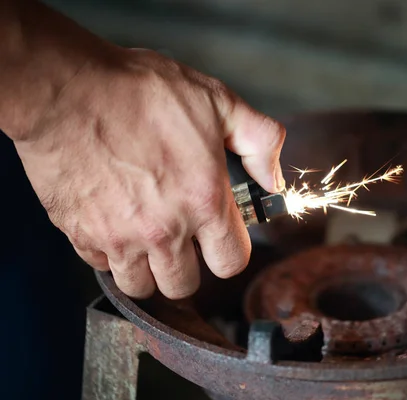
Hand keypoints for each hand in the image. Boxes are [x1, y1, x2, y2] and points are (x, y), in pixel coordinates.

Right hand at [13, 48, 285, 298]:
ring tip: (147, 237)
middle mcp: (164, 230)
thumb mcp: (217, 101)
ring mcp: (119, 237)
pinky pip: (100, 266)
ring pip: (140, 287)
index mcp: (204, 202)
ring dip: (147, 268)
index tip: (219, 237)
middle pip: (184, 286)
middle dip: (188, 267)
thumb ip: (259, 141)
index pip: (231, 263)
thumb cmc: (139, 93)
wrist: (66, 89)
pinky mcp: (80, 234)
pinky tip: (114, 222)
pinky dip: (109, 253)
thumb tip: (272, 178)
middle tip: (182, 239)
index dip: (229, 251)